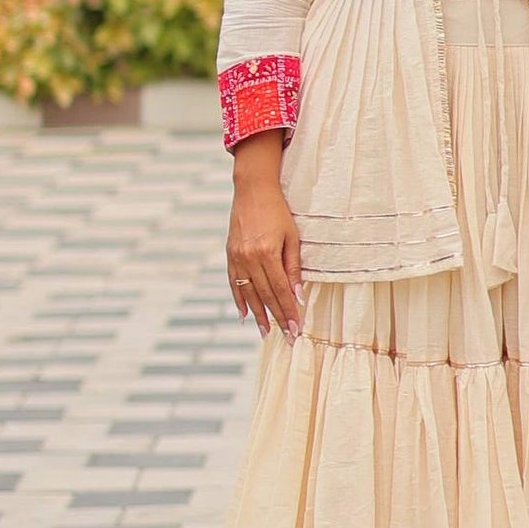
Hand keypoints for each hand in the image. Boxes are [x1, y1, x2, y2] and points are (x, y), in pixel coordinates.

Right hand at [226, 144, 302, 338]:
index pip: (281, 289)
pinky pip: (234, 283)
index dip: (288, 310)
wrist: (252, 190)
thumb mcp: (292, 237)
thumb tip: (299, 295)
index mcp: (267, 252)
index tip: (296, 327)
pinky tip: (244, 314)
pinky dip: (239, 300)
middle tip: (285, 337)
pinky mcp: (230, 255)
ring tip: (265, 332)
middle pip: (265, 295)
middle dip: (276, 318)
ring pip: (248, 293)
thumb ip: (294, 267)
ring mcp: (237, 257)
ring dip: (257, 315)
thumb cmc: (278, 211)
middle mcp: (249, 257)